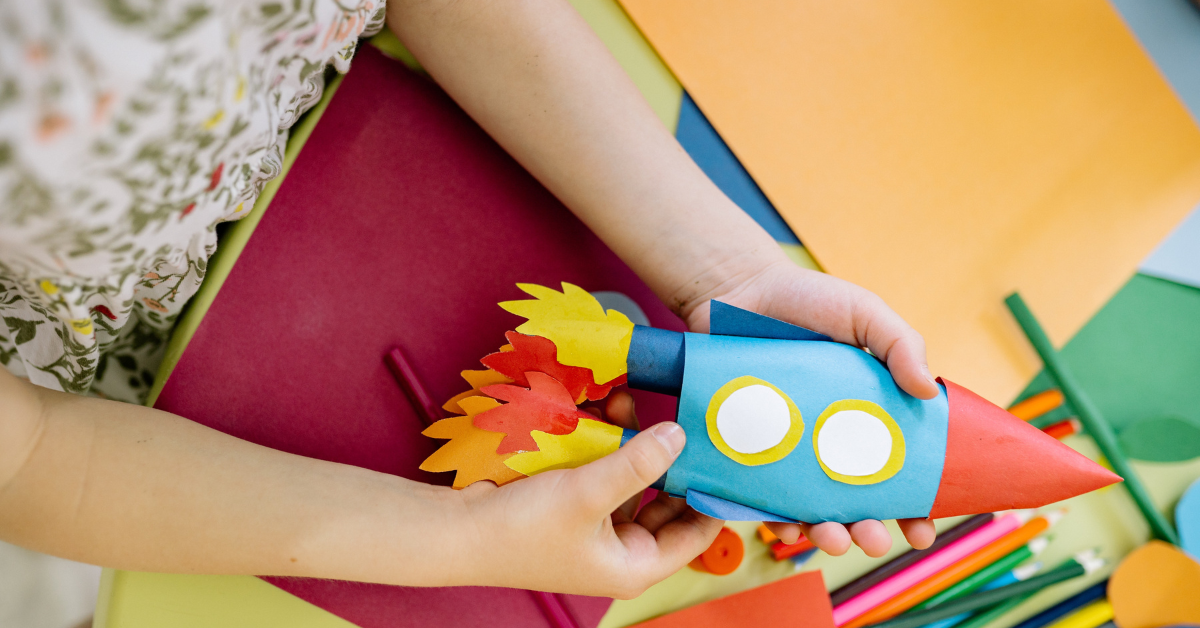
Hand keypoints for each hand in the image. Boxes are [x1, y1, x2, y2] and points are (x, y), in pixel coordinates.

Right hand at [449, 392, 721, 597]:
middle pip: (669, 502)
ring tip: (628, 404)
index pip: (697, 532)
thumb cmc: (521, 529)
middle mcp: (622, 550)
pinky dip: (609, 446)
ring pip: (637, 481)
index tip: (727, 453)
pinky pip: (607, 472)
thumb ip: (638, 463)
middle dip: (670, 459)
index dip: (714, 495)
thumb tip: (680, 436)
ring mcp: (598, 528)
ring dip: (635, 445)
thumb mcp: (588, 492)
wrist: (456, 531)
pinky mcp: (576, 506)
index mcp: (636, 565)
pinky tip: (604, 413)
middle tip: (681, 418)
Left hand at [675, 257, 939, 557]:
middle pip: (857, 500)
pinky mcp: (750, 446)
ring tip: (832, 538)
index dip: (915, 506)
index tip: (923, 531)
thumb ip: (900, 344)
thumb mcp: (864, 314)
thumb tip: (929, 392)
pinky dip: (773, 514)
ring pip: (811, 505)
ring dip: (825, 531)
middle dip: (869, 529)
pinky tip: (783, 524)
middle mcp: (830, 439)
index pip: (901, 471)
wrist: (737, 287)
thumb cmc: (806, 300)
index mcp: (870, 415)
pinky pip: (761, 493)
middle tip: (873, 539)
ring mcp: (790, 446)